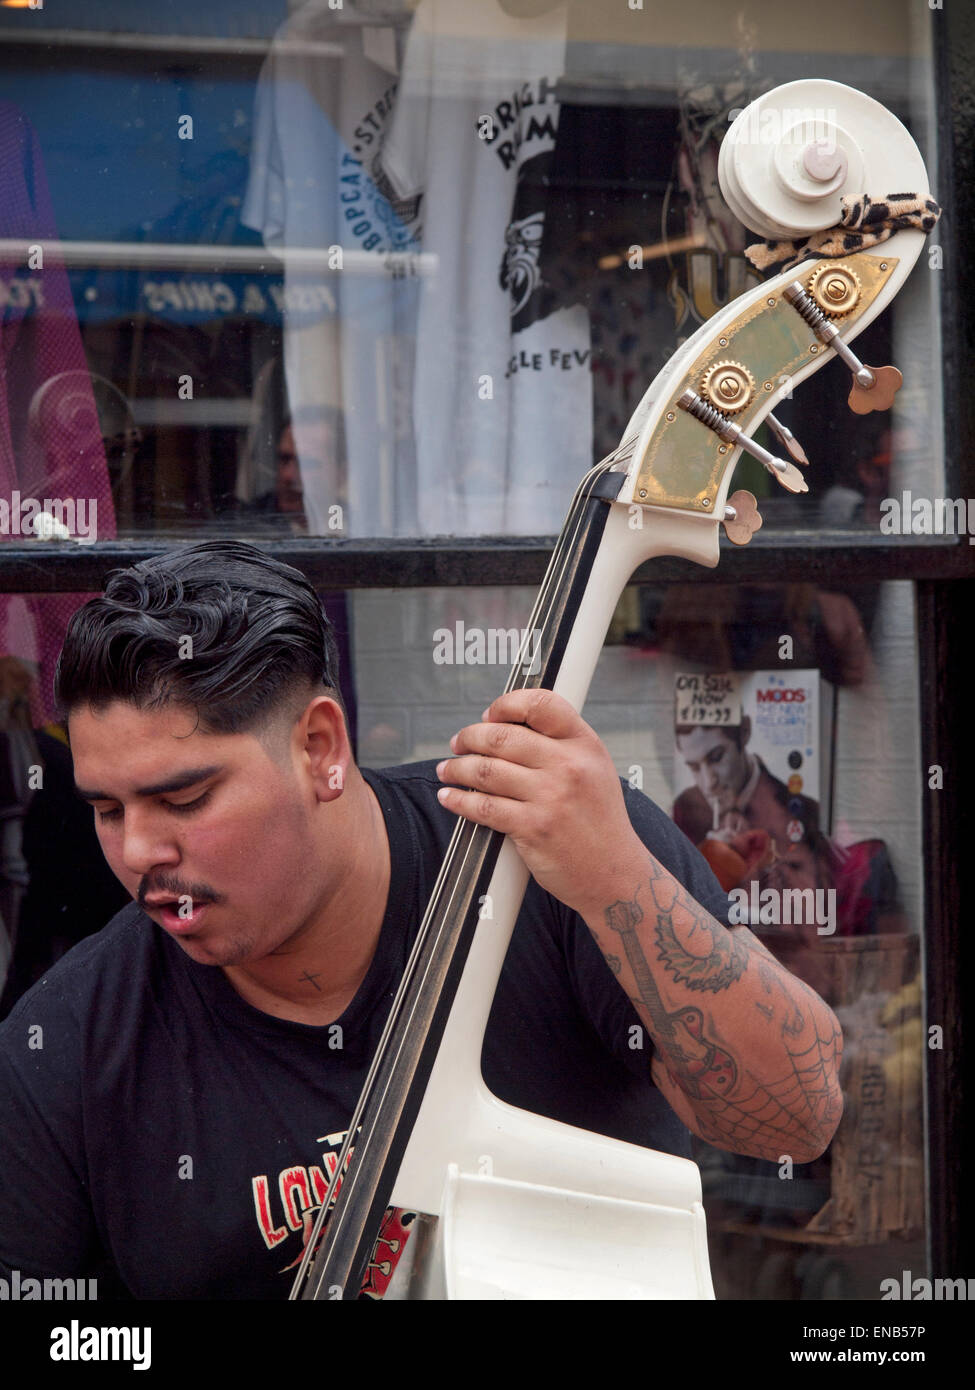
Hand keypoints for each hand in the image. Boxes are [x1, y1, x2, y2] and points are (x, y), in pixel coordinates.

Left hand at [436, 689, 648, 919]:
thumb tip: (510, 727)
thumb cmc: (600, 823)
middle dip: (469, 737)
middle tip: (458, 744)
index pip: (541, 704)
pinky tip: (451, 797)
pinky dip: (459, 801)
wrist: (614, 873)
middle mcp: (569, 766)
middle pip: (501, 736)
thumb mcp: (595, 770)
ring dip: (457, 769)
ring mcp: (550, 797)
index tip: (489, 715)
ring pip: (485, 770)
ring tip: (448, 770)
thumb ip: (561, 746)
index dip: (506, 704)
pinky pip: (483, 807)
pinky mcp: (533, 827)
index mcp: (584, 745)